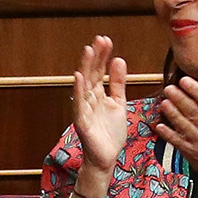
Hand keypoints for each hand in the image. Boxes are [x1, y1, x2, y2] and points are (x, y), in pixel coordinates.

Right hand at [71, 36, 130, 173]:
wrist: (107, 158)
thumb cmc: (110, 133)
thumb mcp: (119, 103)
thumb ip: (118, 83)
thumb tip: (119, 60)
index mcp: (98, 94)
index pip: (99, 70)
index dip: (102, 55)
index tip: (106, 40)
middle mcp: (89, 98)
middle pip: (91, 73)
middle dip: (95, 56)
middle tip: (99, 39)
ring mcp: (84, 109)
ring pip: (84, 84)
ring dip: (85, 67)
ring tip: (88, 50)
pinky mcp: (82, 121)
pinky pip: (79, 104)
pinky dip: (78, 90)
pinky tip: (79, 77)